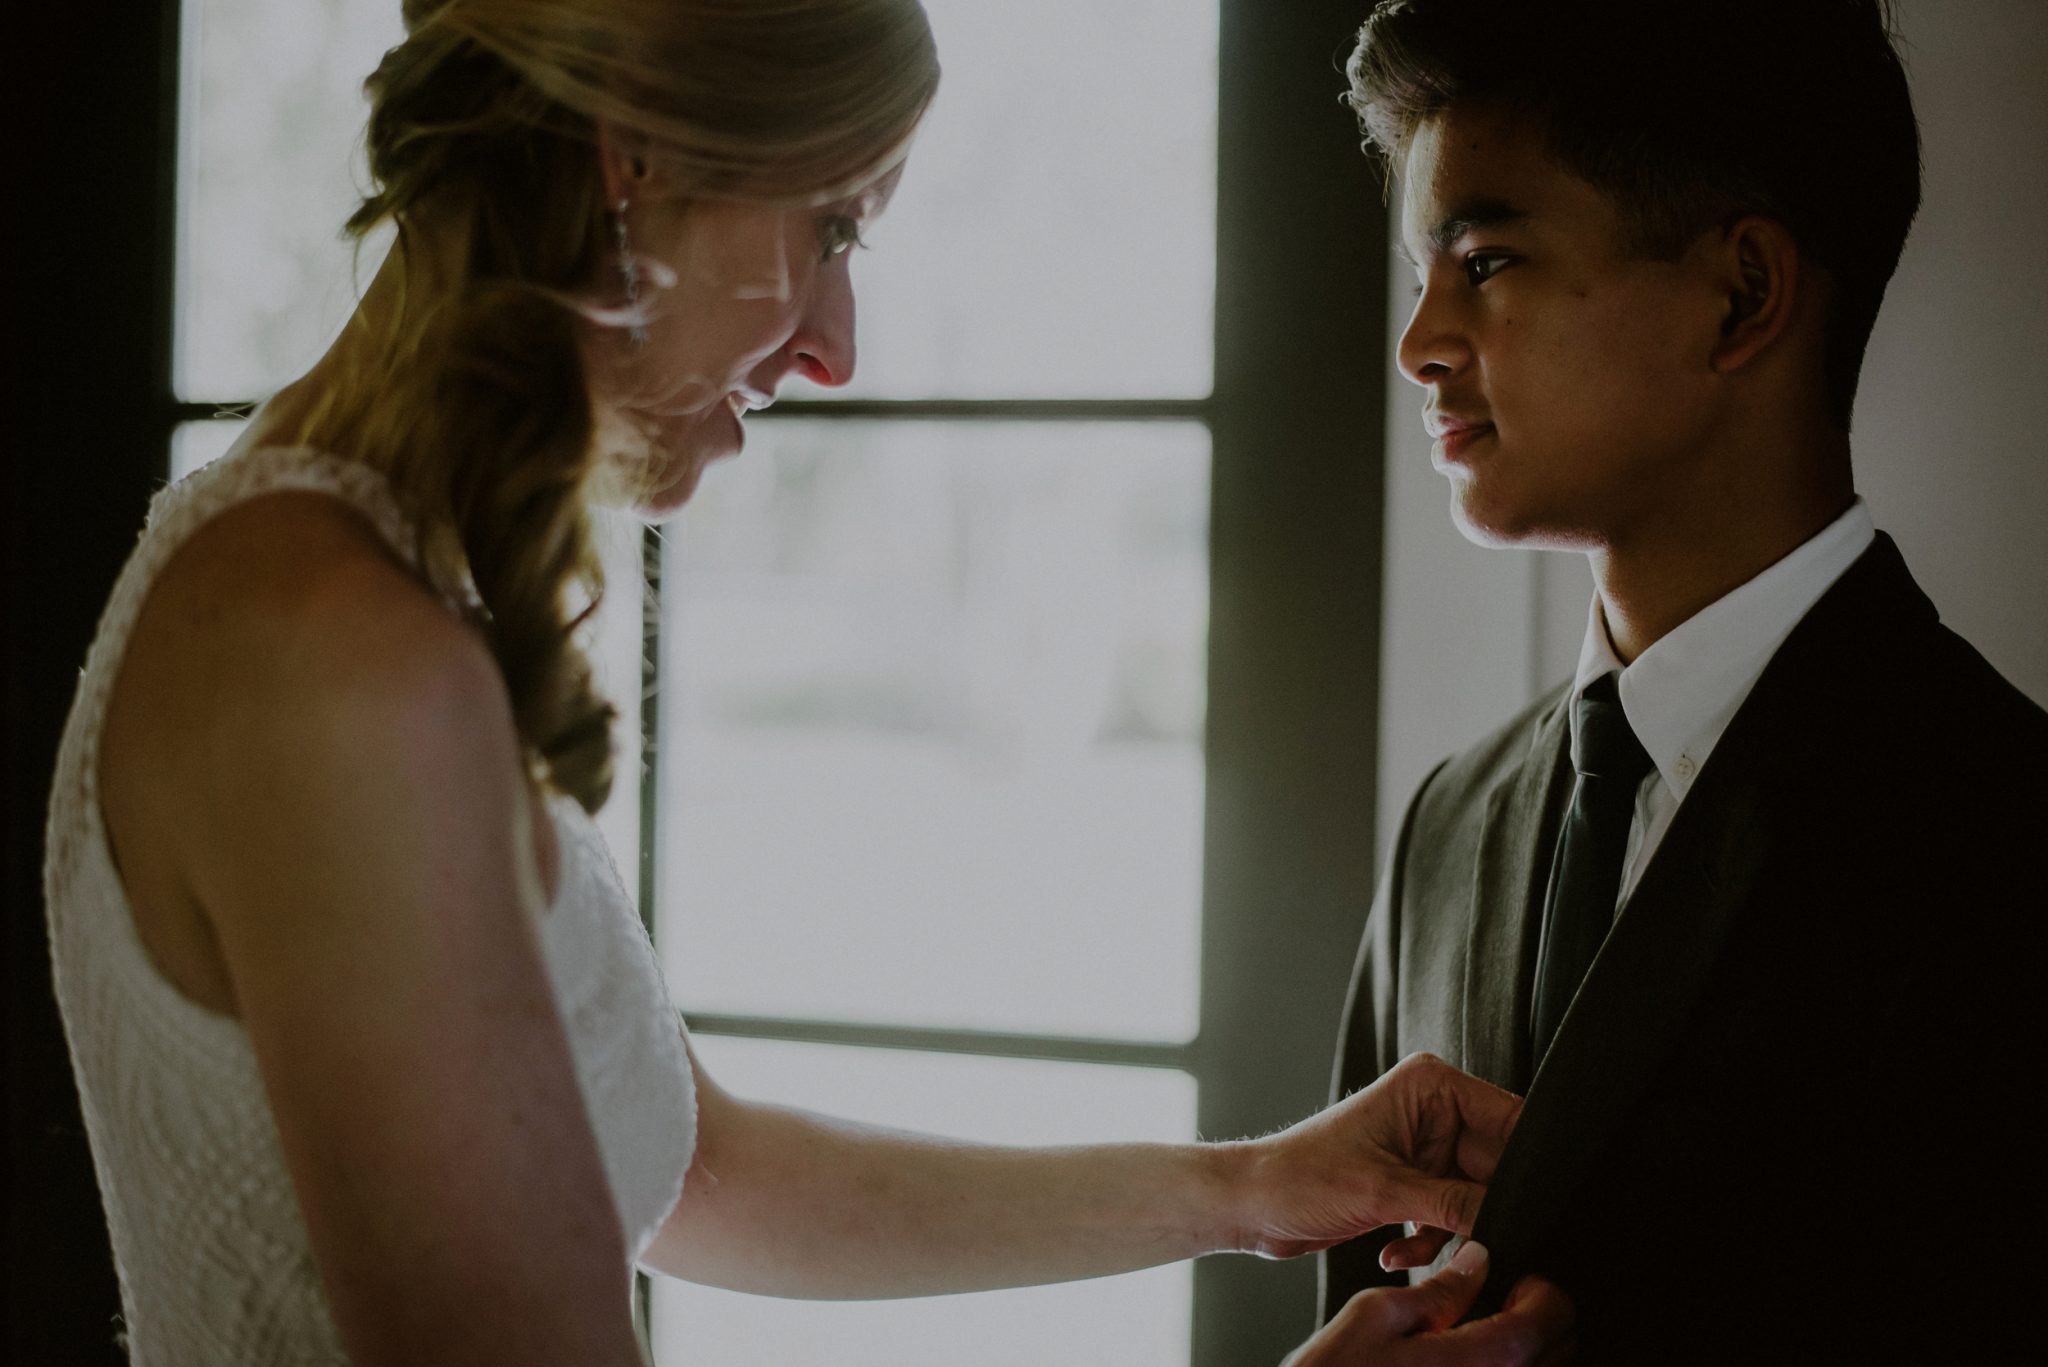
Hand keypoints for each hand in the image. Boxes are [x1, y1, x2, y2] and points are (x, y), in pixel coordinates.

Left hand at [1230, 1052, 1520, 1258]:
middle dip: (1482, 1209)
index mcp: (1430, 1087)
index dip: (1526, 1161)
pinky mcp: (1413, 1182)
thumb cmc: (1300, 1176)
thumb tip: (1509, 1216)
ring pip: (1473, 1198)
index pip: (1508, 1117)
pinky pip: (1448, 1215)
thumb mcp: (1386, 1194)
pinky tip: (1394, 1254)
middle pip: (1496, 1165)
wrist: (1254, 1204)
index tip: (1533, 1203)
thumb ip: (1456, 1205)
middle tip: (1473, 1239)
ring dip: (1449, 1232)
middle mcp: (1432, 1111)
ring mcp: (1423, 1148)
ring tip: (1415, 1247)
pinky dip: (1428, 1241)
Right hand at [1280, 1242, 1574, 1365]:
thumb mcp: (1378, 1314)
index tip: (1509, 1276)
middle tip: (1492, 1300)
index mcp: (1484, 1359)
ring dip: (1524, 1346)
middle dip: (1535, 1315)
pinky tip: (1465, 1358)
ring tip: (1477, 1331)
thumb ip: (1440, 1288)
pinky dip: (1504, 1365)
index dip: (1536, 1284)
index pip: (1554, 1311)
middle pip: (1562, 1346)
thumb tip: (1477, 1260)